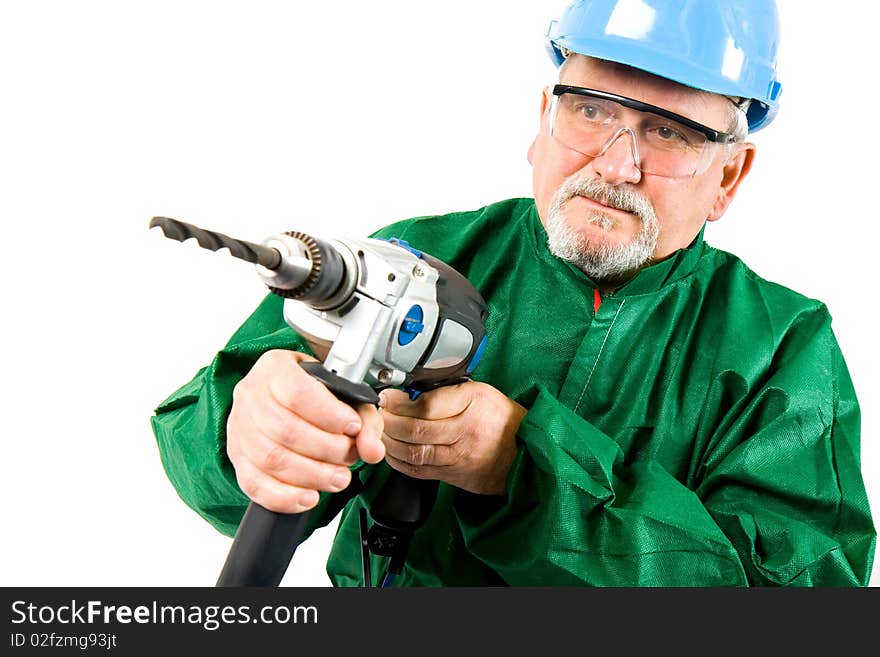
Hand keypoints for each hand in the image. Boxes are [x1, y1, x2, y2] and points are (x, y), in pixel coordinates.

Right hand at [226, 350, 384, 512]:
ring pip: (271, 458)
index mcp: (275, 368)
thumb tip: (372, 450)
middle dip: (326, 449)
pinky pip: (254, 485)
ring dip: (312, 475)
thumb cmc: (315, 395)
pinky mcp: (238, 459)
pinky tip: (310, 497)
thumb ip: (366, 421)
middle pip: (285, 429)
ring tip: (339, 478)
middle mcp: (251, 395)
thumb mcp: (346, 396)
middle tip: (350, 456)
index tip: (352, 426)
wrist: (284, 399)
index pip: (297, 392)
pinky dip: (285, 497)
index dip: (328, 414)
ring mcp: (239, 428)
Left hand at [378, 381, 525, 495]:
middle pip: (415, 431)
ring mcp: (458, 458)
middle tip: (378, 413)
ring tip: (381, 431)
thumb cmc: (502, 419)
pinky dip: (399, 461)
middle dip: (389, 422)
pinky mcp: (453, 475)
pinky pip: (418, 471)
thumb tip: (409, 393)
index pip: (426, 406)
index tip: (388, 397)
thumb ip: (445, 391)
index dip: (400, 403)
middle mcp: (465, 433)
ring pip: (414, 453)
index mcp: (473, 405)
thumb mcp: (479, 391)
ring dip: (390, 441)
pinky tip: (392, 450)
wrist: (524, 452)